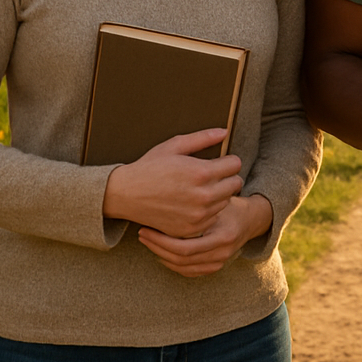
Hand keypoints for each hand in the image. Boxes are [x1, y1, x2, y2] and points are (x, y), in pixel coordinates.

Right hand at [102, 128, 243, 237]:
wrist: (126, 195)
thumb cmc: (149, 168)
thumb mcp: (174, 146)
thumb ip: (202, 138)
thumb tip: (224, 132)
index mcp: (202, 172)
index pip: (236, 165)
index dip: (228, 161)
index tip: (220, 162)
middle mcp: (203, 196)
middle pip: (236, 184)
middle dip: (227, 177)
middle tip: (212, 175)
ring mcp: (198, 215)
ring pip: (226, 202)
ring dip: (218, 194)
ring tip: (199, 189)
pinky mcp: (191, 228)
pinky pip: (213, 218)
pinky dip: (208, 211)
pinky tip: (193, 204)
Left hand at [138, 195, 273, 277]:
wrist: (251, 219)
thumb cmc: (231, 205)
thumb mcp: (217, 200)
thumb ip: (198, 204)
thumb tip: (163, 201)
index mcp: (222, 236)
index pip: (185, 247)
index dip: (162, 240)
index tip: (147, 228)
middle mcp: (222, 253)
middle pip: (181, 259)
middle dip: (158, 247)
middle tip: (143, 234)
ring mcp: (219, 262)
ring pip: (183, 267)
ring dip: (162, 256)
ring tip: (148, 242)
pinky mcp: (215, 266)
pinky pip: (189, 272)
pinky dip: (173, 264)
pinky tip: (161, 253)